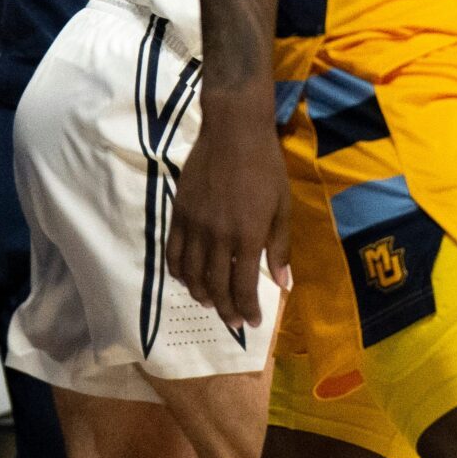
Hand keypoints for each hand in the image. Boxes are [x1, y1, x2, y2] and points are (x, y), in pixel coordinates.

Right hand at [167, 98, 293, 331]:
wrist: (233, 134)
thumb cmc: (266, 168)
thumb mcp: (282, 208)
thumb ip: (279, 248)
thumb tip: (283, 283)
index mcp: (247, 236)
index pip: (243, 286)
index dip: (247, 309)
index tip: (252, 323)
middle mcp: (217, 237)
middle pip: (215, 285)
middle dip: (225, 309)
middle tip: (234, 322)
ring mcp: (194, 226)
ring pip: (191, 274)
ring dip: (200, 294)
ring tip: (211, 304)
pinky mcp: (178, 215)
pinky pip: (173, 253)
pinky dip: (179, 272)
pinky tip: (186, 279)